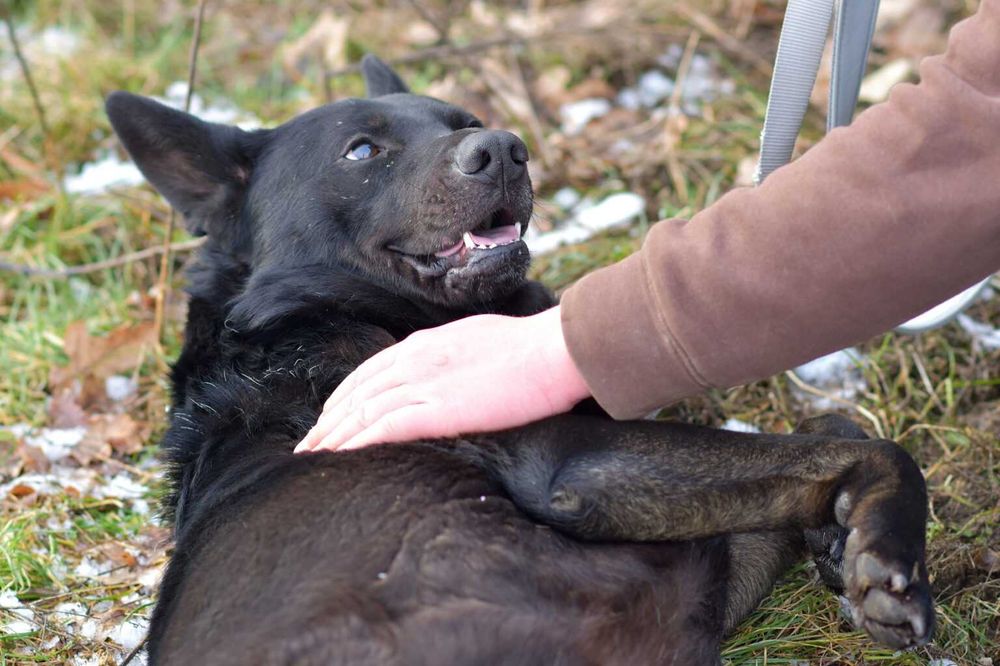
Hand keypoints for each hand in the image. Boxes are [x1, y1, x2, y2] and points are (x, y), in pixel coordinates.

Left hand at [294, 306, 590, 451]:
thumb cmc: (533, 348)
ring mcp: (424, 383)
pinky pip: (382, 427)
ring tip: (312, 455)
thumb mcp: (482, 341)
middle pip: (357, 392)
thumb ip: (457, 358)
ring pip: (361, 411)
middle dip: (329, 419)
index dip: (346, 394)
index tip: (331, 414)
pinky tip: (339, 455)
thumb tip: (454, 374)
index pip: (372, 370)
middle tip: (308, 442)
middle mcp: (416, 360)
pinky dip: (355, 441)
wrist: (554, 350)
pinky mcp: (436, 409)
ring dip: (332, 435)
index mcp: (427, 344)